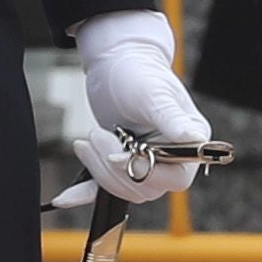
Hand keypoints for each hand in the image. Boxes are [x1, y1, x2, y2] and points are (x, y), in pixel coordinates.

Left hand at [67, 13, 215, 207]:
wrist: (115, 64)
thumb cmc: (139, 73)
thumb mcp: (154, 95)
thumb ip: (172, 119)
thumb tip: (195, 140)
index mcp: (189, 142)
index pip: (175, 177)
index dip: (145, 172)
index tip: (117, 156)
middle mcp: (173, 158)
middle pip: (146, 187)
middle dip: (113, 167)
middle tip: (95, 136)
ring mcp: (147, 163)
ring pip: (125, 189)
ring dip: (99, 170)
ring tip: (85, 142)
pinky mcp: (122, 165)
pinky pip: (106, 189)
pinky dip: (86, 193)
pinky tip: (65, 198)